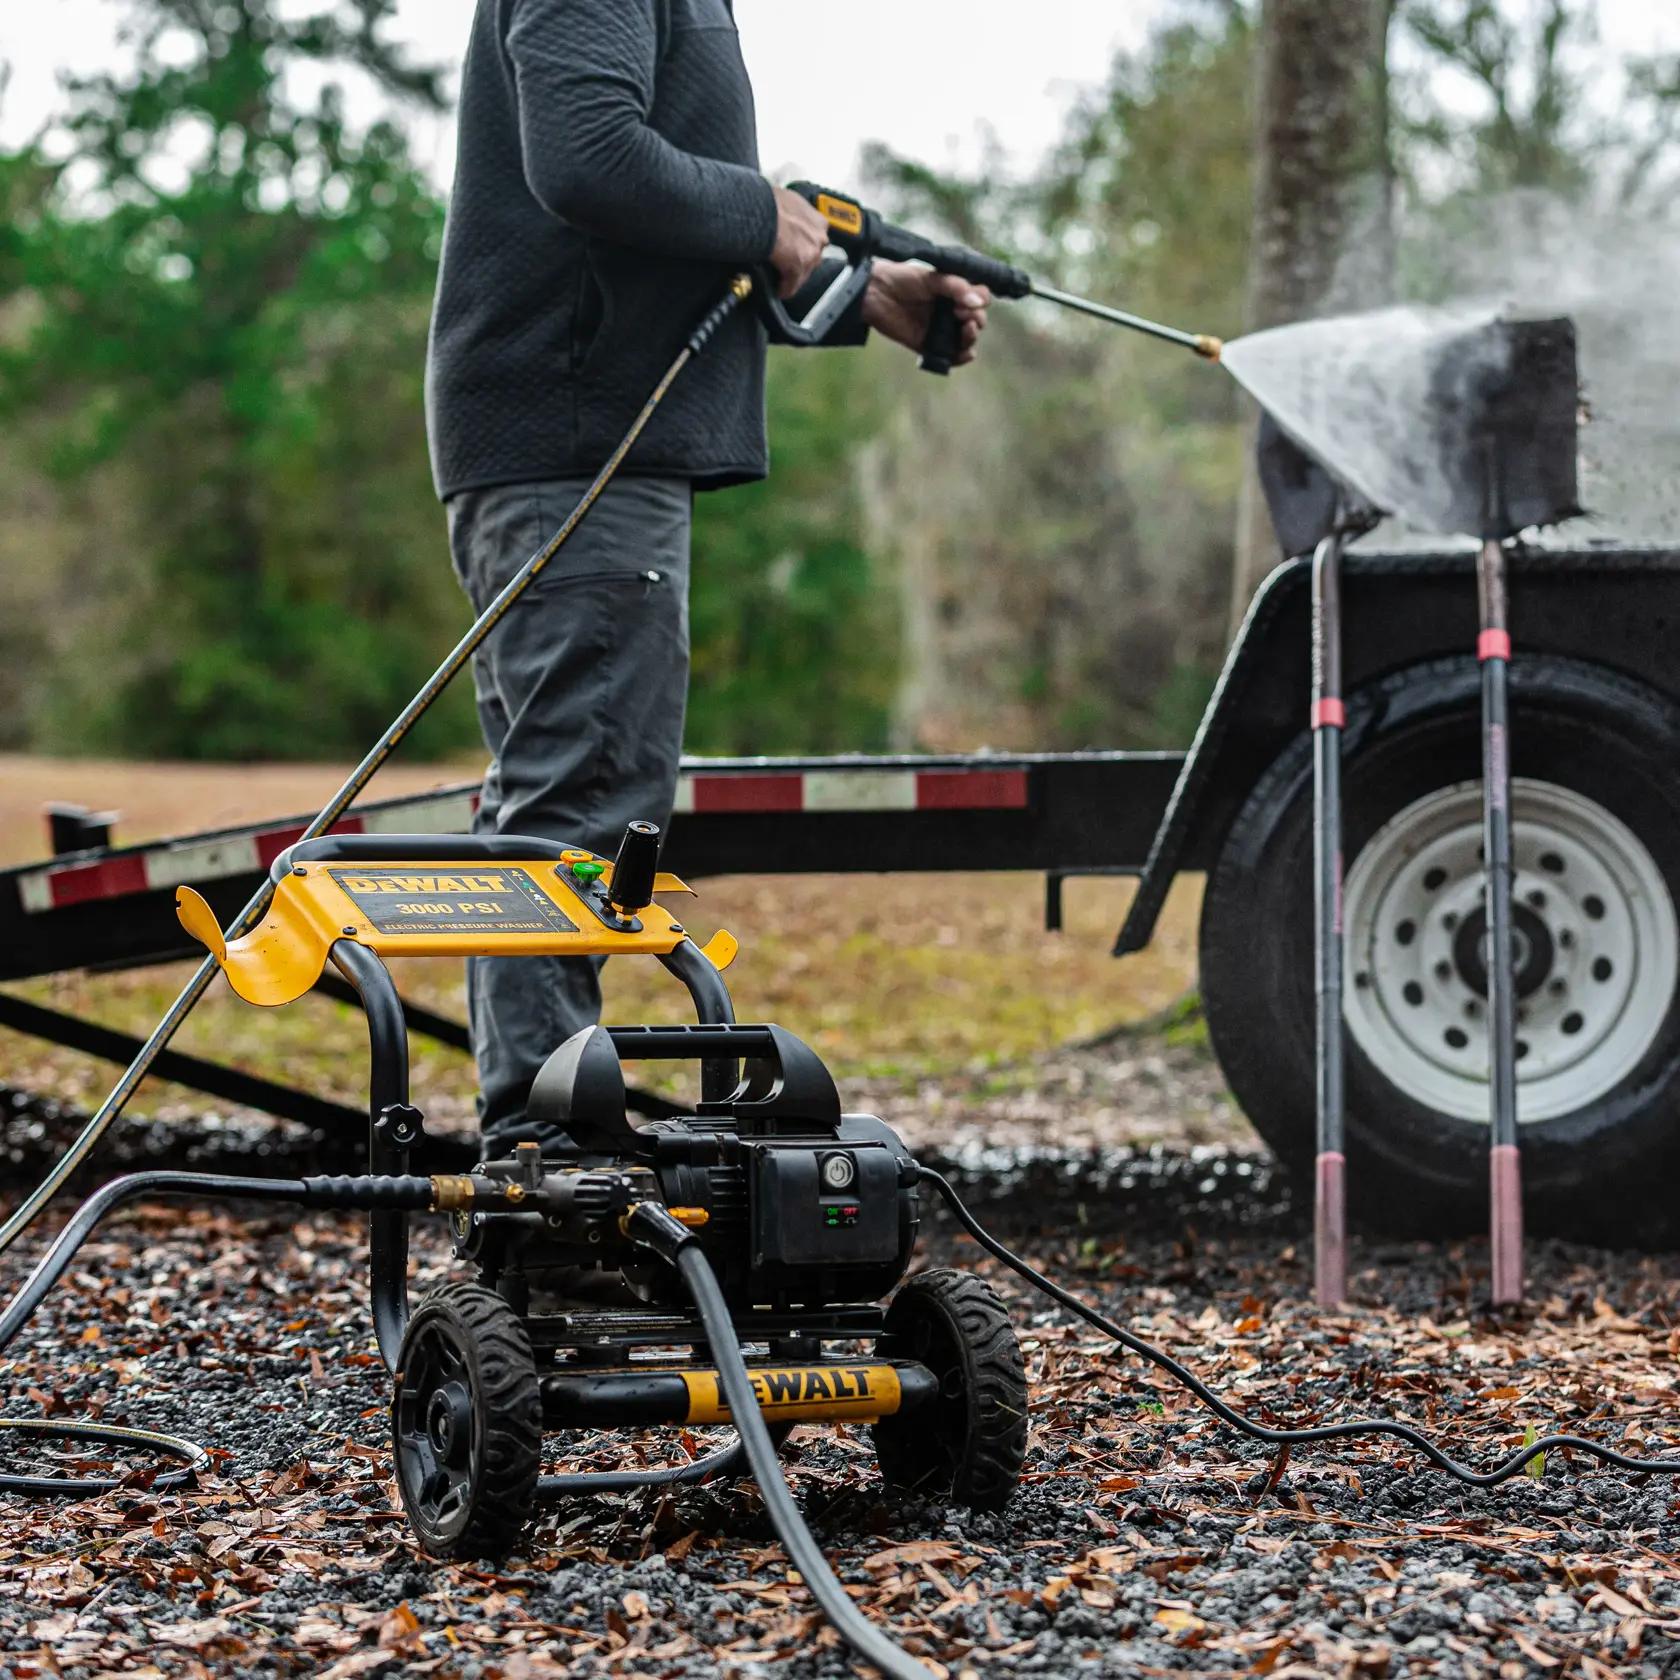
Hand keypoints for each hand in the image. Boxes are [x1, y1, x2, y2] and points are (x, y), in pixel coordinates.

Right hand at [769, 186, 829, 297]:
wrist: (762, 211)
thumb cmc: (769, 203)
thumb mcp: (789, 202)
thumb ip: (793, 214)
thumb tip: (784, 217)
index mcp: (819, 221)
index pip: (816, 239)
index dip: (805, 245)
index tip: (797, 248)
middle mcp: (819, 238)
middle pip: (813, 257)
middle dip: (803, 261)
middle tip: (789, 263)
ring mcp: (810, 255)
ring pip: (805, 272)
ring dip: (795, 276)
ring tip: (784, 279)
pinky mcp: (798, 268)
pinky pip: (792, 285)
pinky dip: (785, 289)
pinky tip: (780, 291)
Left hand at [861, 263, 989, 365]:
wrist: (875, 292)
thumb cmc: (902, 278)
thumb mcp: (931, 276)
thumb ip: (954, 287)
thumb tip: (976, 302)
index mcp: (954, 292)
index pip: (979, 298)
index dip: (980, 301)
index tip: (967, 302)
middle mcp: (950, 310)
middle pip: (976, 320)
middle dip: (976, 319)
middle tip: (961, 314)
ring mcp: (940, 329)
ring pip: (966, 339)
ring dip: (971, 338)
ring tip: (966, 330)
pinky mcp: (928, 345)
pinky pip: (950, 356)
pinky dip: (960, 358)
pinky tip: (965, 354)